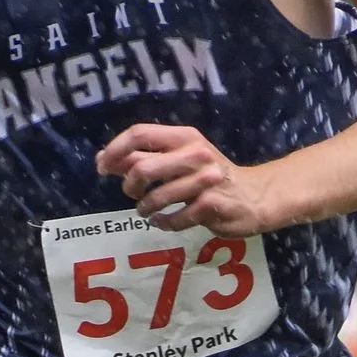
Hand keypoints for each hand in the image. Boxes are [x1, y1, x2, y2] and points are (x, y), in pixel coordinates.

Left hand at [93, 121, 265, 232]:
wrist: (253, 197)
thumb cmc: (209, 176)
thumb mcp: (179, 158)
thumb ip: (144, 157)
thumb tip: (103, 160)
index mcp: (184, 136)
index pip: (140, 133)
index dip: (115, 150)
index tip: (102, 167)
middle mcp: (195, 153)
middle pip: (143, 167)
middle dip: (129, 185)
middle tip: (133, 194)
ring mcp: (204, 180)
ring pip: (156, 197)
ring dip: (145, 208)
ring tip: (148, 210)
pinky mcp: (210, 205)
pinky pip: (173, 218)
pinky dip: (162, 223)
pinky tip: (163, 221)